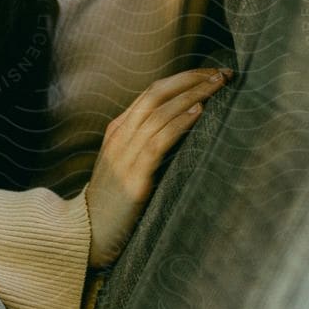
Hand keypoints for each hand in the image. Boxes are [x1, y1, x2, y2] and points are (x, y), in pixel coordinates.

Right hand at [83, 66, 232, 268]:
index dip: (183, 78)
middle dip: (191, 79)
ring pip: (159, 113)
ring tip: (217, 86)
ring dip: (192, 96)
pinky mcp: (132, 178)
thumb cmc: (115, 203)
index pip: (153, 92)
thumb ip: (148, 145)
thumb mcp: (128, 166)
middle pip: (156, 94)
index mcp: (119, 130)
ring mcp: (123, 156)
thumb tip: (189, 128)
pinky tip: (198, 113)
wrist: (87, 236)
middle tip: (221, 73)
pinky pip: (157, 142)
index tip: (211, 73)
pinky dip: (179, 124)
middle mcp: (119, 137)